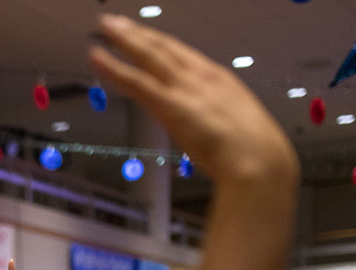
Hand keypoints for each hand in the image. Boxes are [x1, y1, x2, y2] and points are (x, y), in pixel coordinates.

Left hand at [89, 14, 296, 183]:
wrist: (258, 160)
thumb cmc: (254, 152)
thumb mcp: (239, 128)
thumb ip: (220, 122)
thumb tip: (215, 129)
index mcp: (219, 79)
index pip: (183, 54)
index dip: (160, 42)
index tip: (146, 34)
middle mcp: (200, 76)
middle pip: (163, 47)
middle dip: (139, 33)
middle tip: (116, 22)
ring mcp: (184, 88)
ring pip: (148, 55)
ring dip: (124, 39)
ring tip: (105, 26)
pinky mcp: (169, 104)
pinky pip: (135, 80)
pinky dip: (113, 67)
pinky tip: (97, 56)